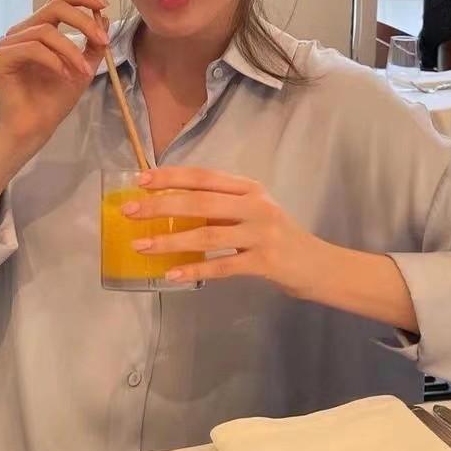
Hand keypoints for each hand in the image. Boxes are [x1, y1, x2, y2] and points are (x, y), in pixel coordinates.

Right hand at [0, 0, 108, 162]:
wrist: (34, 129)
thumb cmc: (53, 101)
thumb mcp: (83, 67)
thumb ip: (92, 44)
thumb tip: (103, 17)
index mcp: (38, 29)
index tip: (103, 5)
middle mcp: (22, 31)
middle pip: (54, 6)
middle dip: (83, 21)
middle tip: (102, 39)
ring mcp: (9, 43)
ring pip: (46, 31)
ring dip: (72, 51)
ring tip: (84, 72)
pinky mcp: (0, 58)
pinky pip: (32, 48)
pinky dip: (54, 61)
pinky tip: (64, 75)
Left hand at [122, 166, 324, 296]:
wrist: (320, 266)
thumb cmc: (279, 236)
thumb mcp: (253, 212)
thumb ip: (221, 207)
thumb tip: (171, 206)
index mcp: (249, 188)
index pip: (204, 176)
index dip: (171, 176)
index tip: (141, 180)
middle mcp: (255, 205)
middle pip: (201, 200)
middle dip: (161, 205)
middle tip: (130, 212)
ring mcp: (261, 233)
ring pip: (207, 233)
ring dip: (170, 239)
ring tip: (141, 246)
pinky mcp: (265, 262)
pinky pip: (223, 266)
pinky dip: (194, 269)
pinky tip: (171, 274)